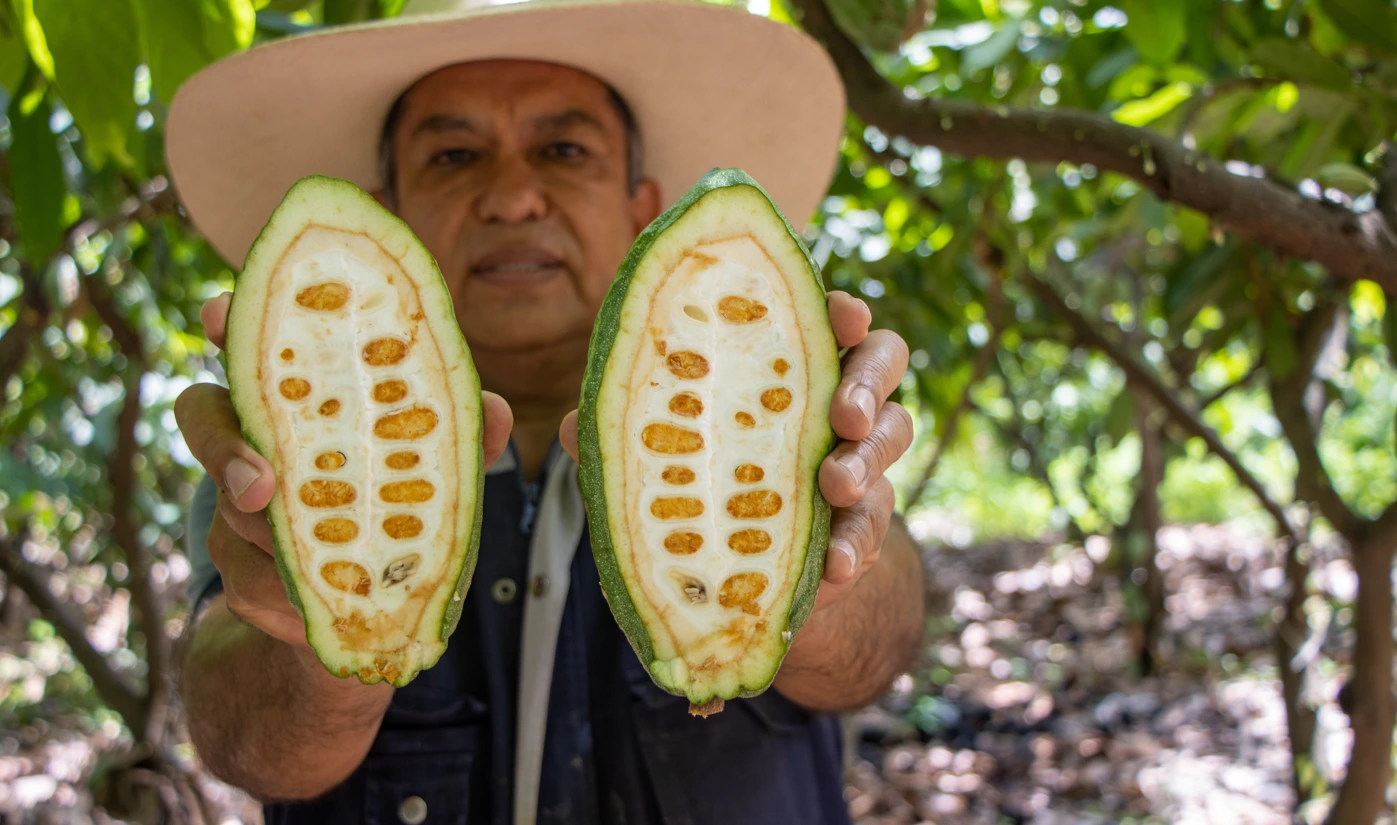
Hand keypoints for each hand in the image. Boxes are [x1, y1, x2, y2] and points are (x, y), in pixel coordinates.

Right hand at [175, 293, 514, 646]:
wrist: (366, 609)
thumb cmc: (399, 506)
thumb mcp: (435, 467)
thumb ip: (456, 437)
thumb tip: (495, 412)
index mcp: (294, 404)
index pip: (248, 348)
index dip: (230, 326)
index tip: (217, 311)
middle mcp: (250, 444)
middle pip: (204, 423)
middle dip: (226, 453)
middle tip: (261, 485)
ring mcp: (233, 511)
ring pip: (235, 520)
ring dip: (287, 544)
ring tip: (342, 565)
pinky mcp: (238, 577)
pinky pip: (254, 587)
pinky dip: (298, 601)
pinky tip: (329, 609)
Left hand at [557, 291, 911, 611]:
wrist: (743, 573)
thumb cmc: (698, 481)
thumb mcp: (657, 454)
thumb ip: (627, 435)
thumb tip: (569, 428)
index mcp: (787, 362)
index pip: (825, 318)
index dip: (843, 312)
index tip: (842, 316)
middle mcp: (833, 399)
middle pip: (882, 363)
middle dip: (868, 383)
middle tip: (843, 414)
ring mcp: (858, 459)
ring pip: (893, 436)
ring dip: (868, 461)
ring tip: (835, 487)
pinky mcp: (863, 524)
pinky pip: (876, 526)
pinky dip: (858, 544)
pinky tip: (833, 564)